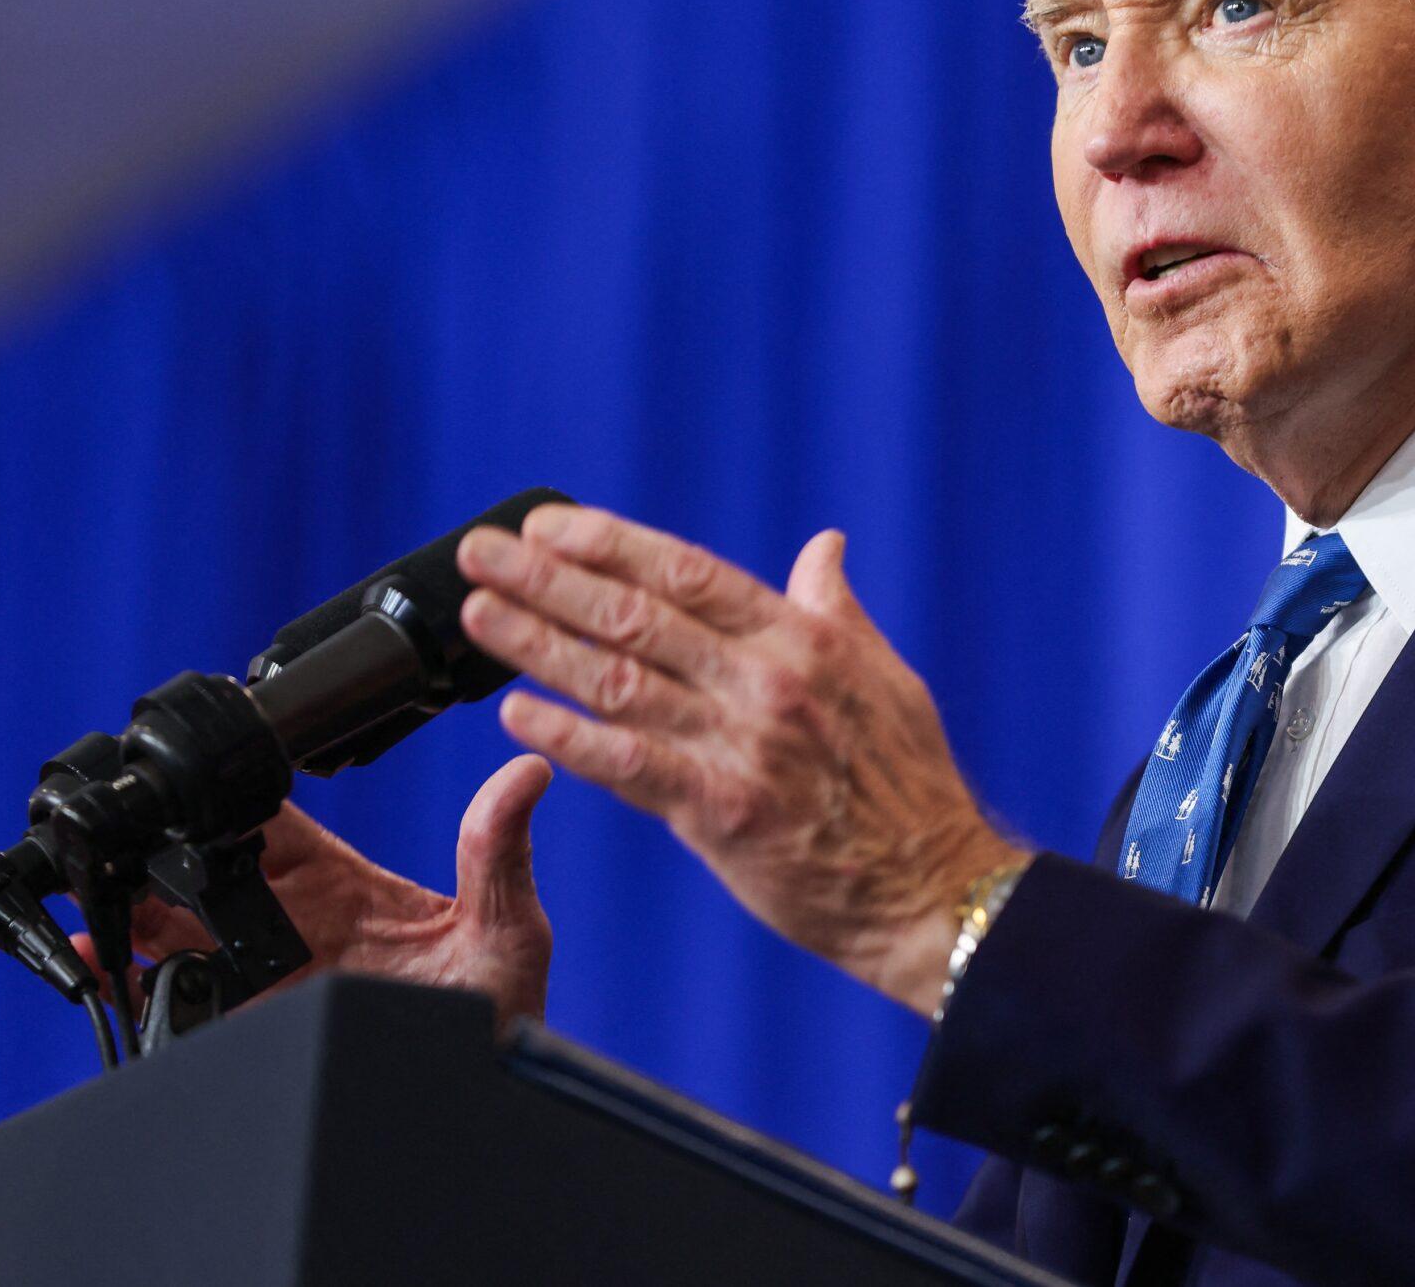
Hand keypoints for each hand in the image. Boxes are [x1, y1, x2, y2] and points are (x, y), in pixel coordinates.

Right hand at [74, 754, 554, 1022]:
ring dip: (131, 925)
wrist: (483, 1104)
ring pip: (178, 937)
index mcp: (344, 886)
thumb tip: (525, 774)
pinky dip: (140, 991)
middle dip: (153, 867)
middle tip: (114, 867)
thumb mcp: (506, 930)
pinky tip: (117, 984)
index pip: (268, 824)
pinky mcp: (253, 1027)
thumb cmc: (500, 1016)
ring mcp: (268, 979)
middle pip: (202, 878)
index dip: (223, 801)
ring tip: (94, 923)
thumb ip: (498, 854)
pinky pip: (183, 1007)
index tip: (188, 791)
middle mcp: (297, 927)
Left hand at [456, 504, 1027, 1014]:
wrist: (935, 891)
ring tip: (479, 615)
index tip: (549, 523)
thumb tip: (825, 546)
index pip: (688, 571)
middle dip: (548, 576)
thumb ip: (835, 608)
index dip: (611, 542)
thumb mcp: (886, 675)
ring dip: (538, 643)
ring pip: (619, 679)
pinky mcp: (724, 813)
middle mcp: (769, 680)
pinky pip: (630, 765)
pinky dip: (569, 737)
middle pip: (637, 614)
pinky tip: (516, 713)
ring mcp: (744, 745)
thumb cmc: (911, 787)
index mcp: (805, 638)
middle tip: (483, 550)